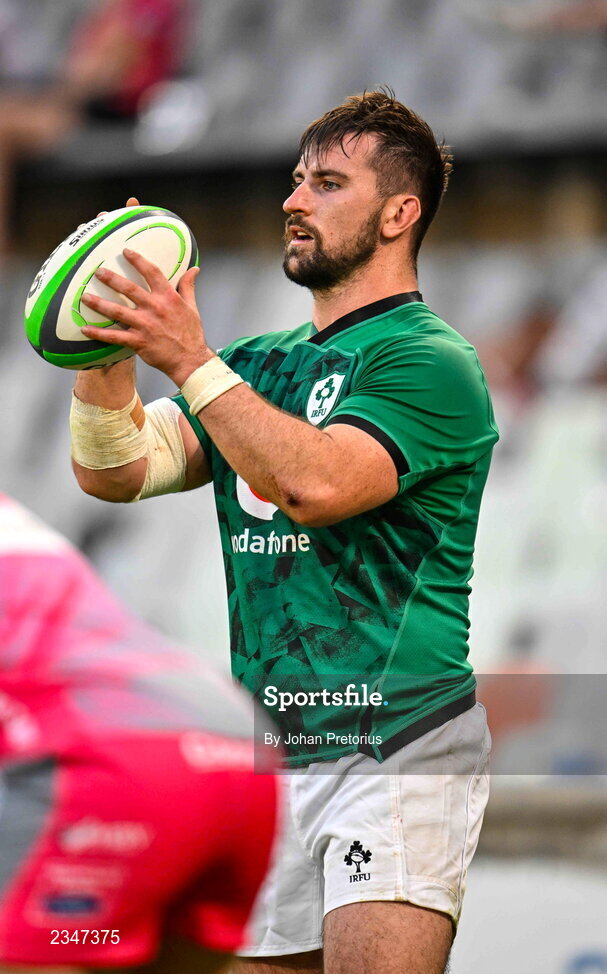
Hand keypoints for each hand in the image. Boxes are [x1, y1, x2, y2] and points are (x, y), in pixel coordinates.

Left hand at [80, 249, 210, 386]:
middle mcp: (155, 309)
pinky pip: (115, 337)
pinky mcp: (139, 342)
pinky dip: (99, 333)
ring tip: (85, 296)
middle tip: (98, 271)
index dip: (139, 260)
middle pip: (130, 289)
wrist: (190, 360)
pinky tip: (86, 329)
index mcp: (169, 298)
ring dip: (99, 303)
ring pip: (118, 311)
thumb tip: (194, 269)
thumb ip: (188, 287)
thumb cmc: (191, 334)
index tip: (126, 251)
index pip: (152, 273)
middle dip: (112, 279)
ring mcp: (145, 325)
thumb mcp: (192, 307)